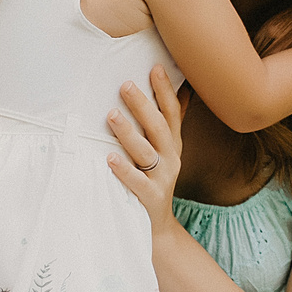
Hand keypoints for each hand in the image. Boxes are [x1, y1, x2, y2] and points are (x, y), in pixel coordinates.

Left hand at [105, 67, 184, 220]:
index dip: (164, 90)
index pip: (171, 112)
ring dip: (128, 133)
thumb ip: (170, 121)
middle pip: (158, 128)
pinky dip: (124, 170)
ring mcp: (162, 178)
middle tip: (124, 85)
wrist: (158, 224)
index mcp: (173, 144)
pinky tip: (110, 158)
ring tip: (111, 115)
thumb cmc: (155, 178)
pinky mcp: (150, 198)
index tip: (155, 68)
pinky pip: (137, 182)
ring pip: (146, 152)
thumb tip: (182, 86)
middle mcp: (171, 158)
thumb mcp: (166, 150)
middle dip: (142, 105)